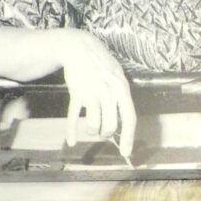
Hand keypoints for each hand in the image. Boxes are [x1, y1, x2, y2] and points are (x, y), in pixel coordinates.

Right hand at [51, 29, 136, 155]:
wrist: (81, 48)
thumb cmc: (102, 64)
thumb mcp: (118, 77)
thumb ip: (121, 97)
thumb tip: (125, 120)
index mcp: (122, 89)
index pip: (129, 118)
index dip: (128, 137)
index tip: (126, 152)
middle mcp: (108, 92)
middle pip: (110, 126)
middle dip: (106, 134)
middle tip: (102, 132)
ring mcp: (92, 92)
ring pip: (93, 124)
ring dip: (91, 131)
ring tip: (91, 129)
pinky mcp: (76, 93)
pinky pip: (73, 117)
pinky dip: (71, 131)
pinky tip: (71, 141)